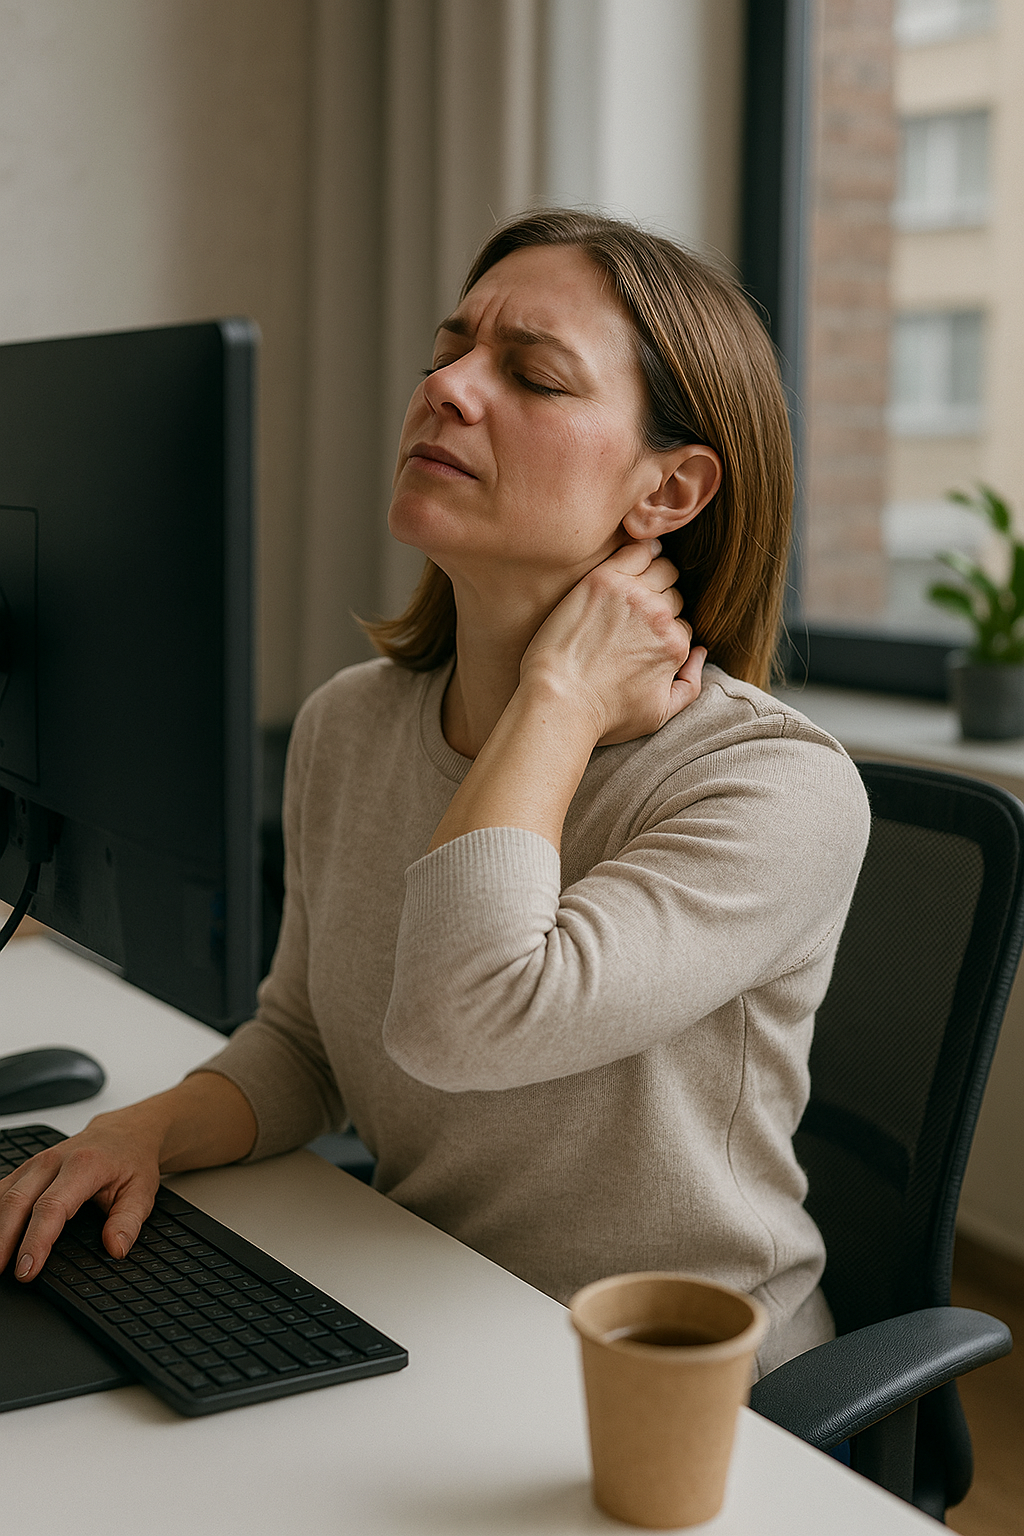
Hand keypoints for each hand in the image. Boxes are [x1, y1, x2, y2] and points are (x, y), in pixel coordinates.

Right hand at [0, 1108, 162, 1280]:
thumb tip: (115, 1249)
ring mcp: (35, 1163)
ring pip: (3, 1195)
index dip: (36, 1241)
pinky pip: (1, 1191)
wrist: (124, 1133)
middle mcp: (53, 1161)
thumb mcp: (142, 1191)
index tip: (27, 1270)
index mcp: (84, 1166)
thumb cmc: (130, 1160)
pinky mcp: (26, 1170)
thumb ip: (128, 1222)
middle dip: (3, 1241)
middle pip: (16, 1201)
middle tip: (1, 1273)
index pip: (51, 1207)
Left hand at [520, 539, 705, 745]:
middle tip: (635, 611)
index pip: (682, 624)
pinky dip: (643, 547)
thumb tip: (701, 652)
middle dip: (662, 601)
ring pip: (662, 568)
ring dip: (654, 574)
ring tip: (637, 582)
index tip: (642, 635)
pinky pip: (636, 550)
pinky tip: (640, 551)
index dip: (664, 630)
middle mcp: (660, 617)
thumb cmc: (603, 715)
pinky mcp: (602, 580)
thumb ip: (691, 685)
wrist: (558, 701)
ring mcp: (632, 595)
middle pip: (674, 594)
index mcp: (675, 646)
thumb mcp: (658, 715)